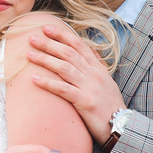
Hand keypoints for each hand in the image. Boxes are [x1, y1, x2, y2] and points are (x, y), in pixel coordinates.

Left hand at [26, 25, 125, 145]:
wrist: (123, 126)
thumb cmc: (111, 105)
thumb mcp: (107, 81)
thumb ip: (98, 65)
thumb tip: (91, 49)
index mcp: (98, 68)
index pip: (79, 45)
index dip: (62, 35)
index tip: (47, 27)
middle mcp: (93, 74)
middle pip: (68, 53)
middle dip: (49, 43)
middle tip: (31, 37)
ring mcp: (90, 87)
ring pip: (64, 68)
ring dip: (45, 59)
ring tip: (28, 54)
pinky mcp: (85, 102)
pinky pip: (63, 89)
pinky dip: (48, 83)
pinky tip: (34, 79)